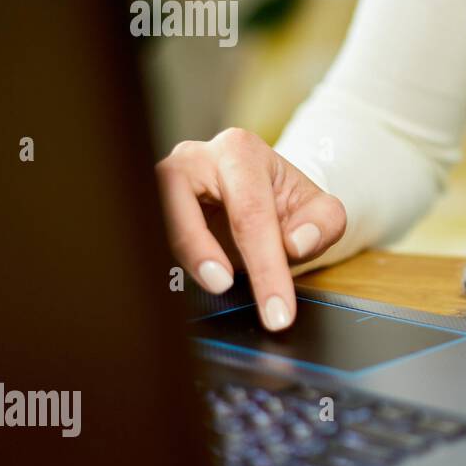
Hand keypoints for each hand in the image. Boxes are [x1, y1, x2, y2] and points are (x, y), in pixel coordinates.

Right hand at [155, 127, 346, 329]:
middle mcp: (194, 159)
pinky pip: (144, 234)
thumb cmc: (287, 206)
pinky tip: (179, 285)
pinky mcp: (147, 205)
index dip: (265, 267)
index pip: (251, 214)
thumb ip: (322, 225)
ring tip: (208, 285)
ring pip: (152, 216)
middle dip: (199, 249)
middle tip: (223, 286)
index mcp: (240, 153)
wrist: (263, 199)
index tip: (278, 312)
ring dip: (174, 254)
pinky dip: (156, 261)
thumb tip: (296, 242)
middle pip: (183, 204)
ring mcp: (163, 181)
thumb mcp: (321, 212)